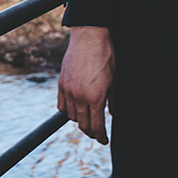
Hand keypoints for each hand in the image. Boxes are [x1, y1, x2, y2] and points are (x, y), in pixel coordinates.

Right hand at [58, 26, 115, 144]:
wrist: (90, 36)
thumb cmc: (107, 56)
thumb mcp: (116, 79)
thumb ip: (113, 99)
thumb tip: (112, 114)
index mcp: (96, 97)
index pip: (96, 126)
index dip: (100, 136)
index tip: (104, 140)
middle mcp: (80, 96)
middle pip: (83, 125)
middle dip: (91, 132)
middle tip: (97, 134)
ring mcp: (68, 90)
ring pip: (71, 116)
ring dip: (80, 121)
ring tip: (87, 119)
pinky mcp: (61, 84)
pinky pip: (62, 105)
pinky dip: (68, 111)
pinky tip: (75, 109)